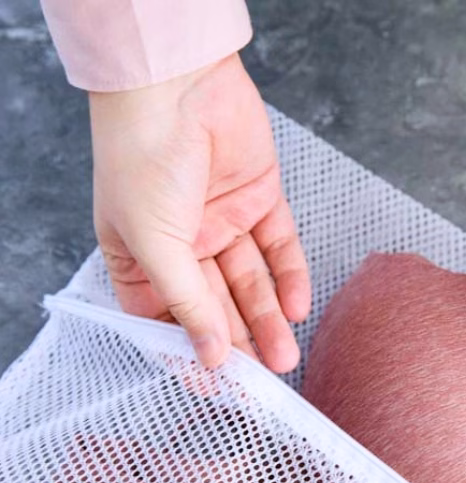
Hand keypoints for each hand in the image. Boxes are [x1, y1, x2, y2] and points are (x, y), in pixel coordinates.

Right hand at [89, 54, 309, 370]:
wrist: (176, 83)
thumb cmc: (142, 157)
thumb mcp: (153, 242)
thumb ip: (186, 302)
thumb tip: (208, 357)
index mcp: (142, 260)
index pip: (170, 322)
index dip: (193, 355)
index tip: (220, 391)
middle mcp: (184, 247)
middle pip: (217, 308)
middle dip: (241, 344)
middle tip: (266, 384)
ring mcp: (224, 224)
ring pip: (251, 284)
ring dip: (269, 322)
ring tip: (287, 358)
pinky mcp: (259, 201)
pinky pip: (279, 248)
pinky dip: (290, 278)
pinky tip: (298, 309)